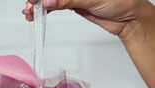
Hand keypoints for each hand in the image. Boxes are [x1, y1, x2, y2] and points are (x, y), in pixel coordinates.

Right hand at [22, 0, 154, 87]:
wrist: (126, 18)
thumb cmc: (118, 1)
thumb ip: (68, 0)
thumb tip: (49, 1)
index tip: (33, 0)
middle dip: (37, 0)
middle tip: (29, 8)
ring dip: (38, 6)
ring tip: (29, 14)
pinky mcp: (73, 5)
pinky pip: (56, 6)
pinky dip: (46, 11)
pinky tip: (38, 14)